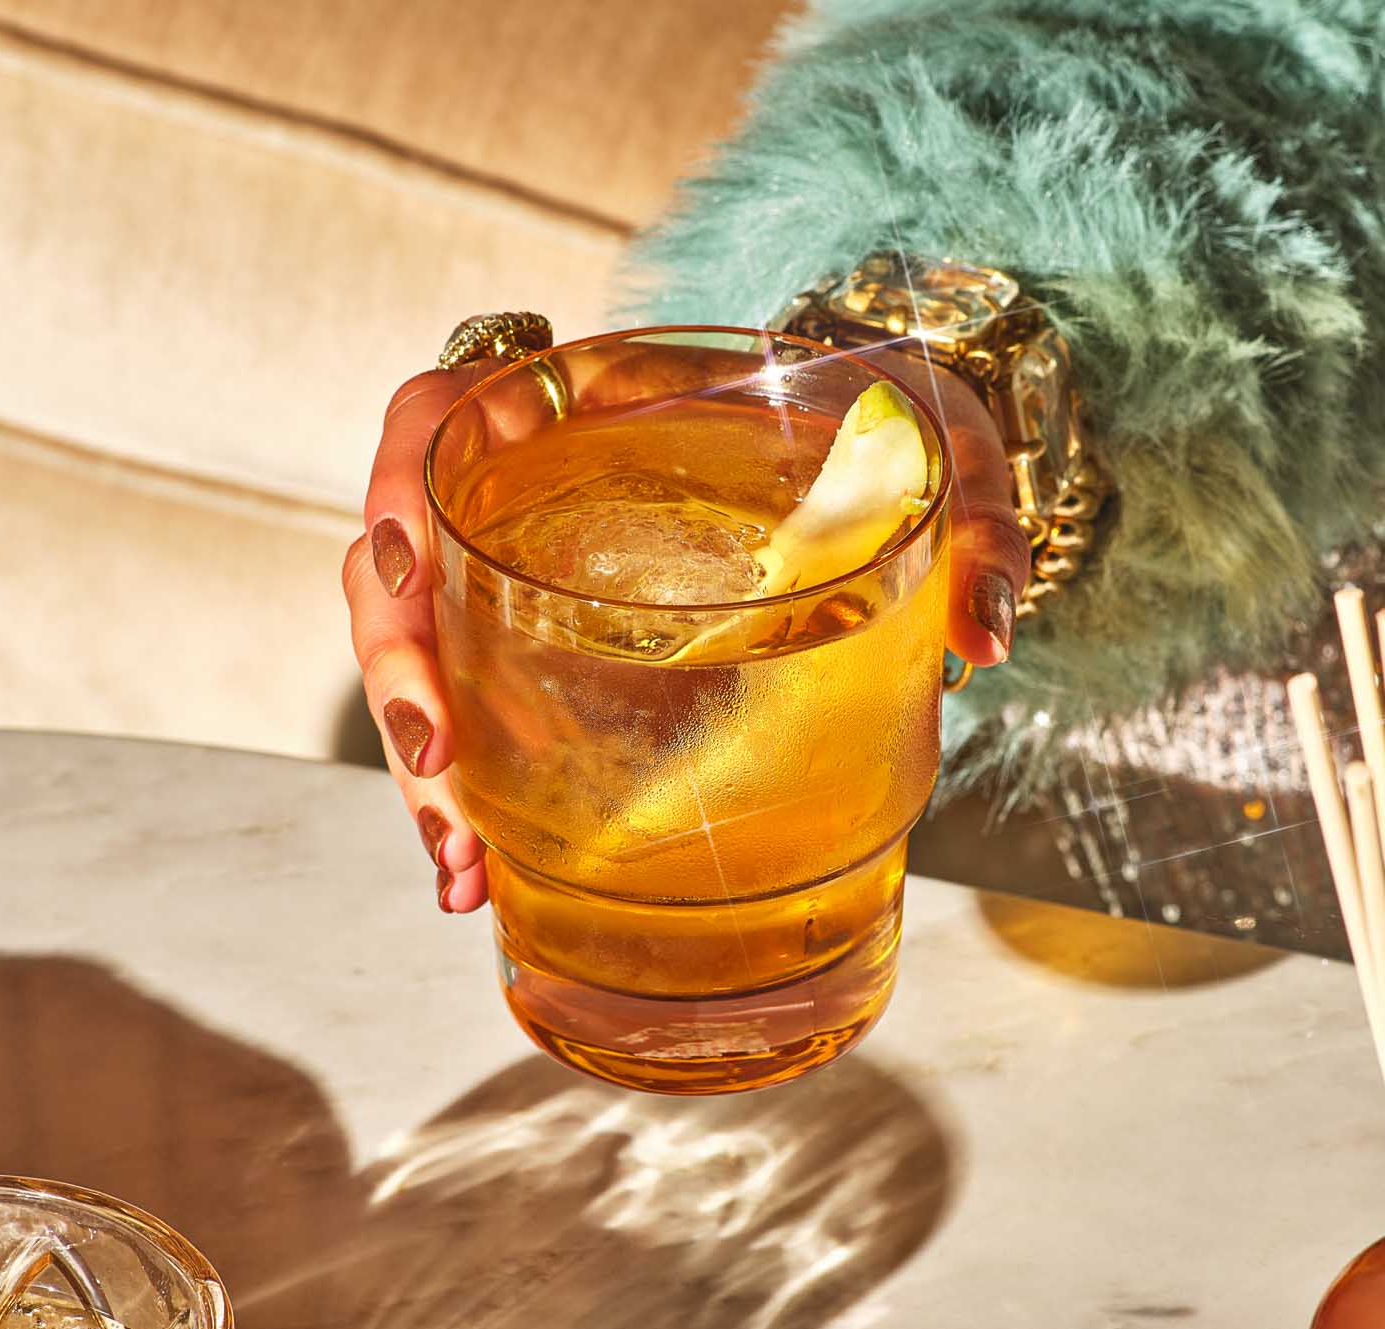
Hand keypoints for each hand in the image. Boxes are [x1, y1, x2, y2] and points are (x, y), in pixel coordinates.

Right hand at [344, 347, 1028, 915]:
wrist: (893, 454)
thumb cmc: (900, 426)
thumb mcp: (943, 445)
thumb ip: (973, 518)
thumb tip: (983, 634)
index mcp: (602, 398)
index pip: (446, 404)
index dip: (402, 478)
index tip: (406, 564)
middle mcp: (541, 479)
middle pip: (402, 557)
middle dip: (400, 673)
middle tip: (443, 776)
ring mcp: (539, 570)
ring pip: (424, 651)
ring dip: (424, 765)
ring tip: (462, 866)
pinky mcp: (559, 649)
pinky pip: (480, 712)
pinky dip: (472, 795)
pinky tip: (485, 875)